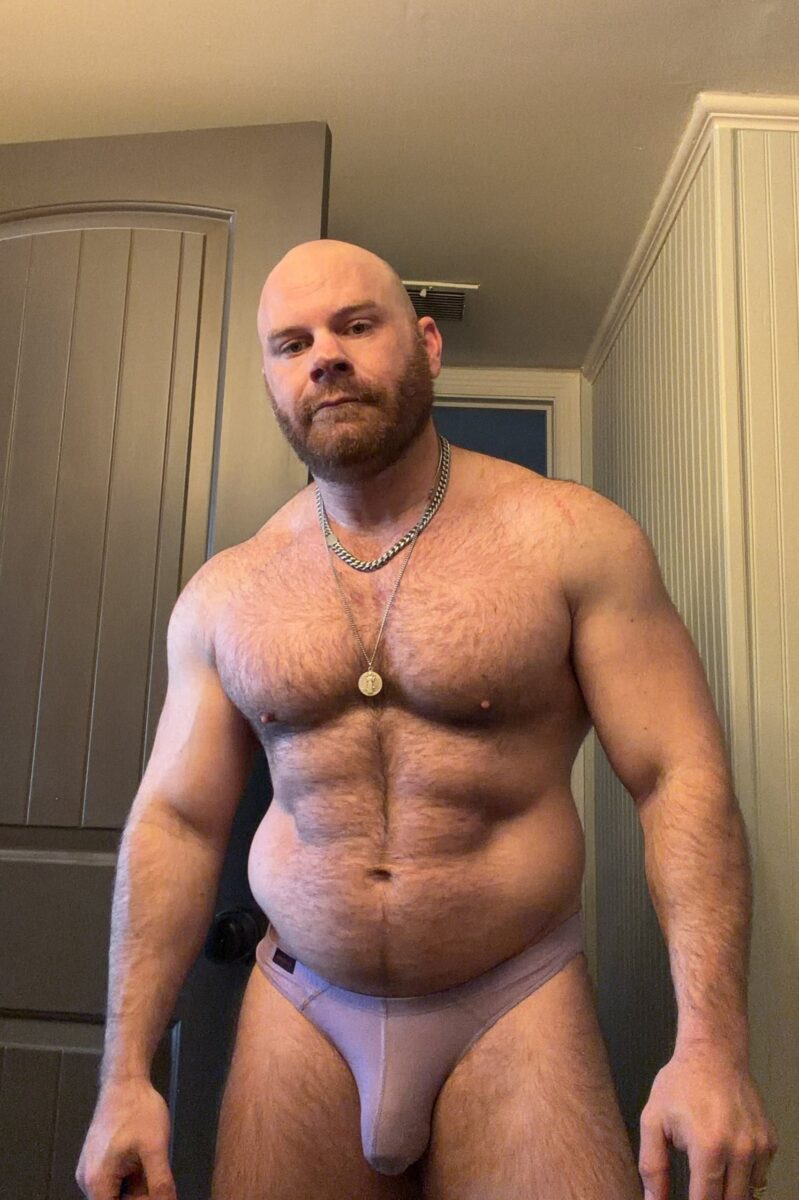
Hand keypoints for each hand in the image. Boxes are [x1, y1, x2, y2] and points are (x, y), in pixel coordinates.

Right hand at [75, 1077, 176, 1199]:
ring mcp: (90, 1169)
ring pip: (115, 1192)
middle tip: (159, 1180)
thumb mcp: (156, 1149)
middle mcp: (87, 1181)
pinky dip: (130, 1178)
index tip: (156, 1194)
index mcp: (97, 1182)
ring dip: (136, 1188)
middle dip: (139, 1196)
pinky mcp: (96, 1159)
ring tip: (151, 1166)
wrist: (125, 1080)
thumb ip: (160, 1183)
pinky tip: (145, 1162)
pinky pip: (112, 1180)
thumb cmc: (139, 1111)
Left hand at [638, 1047, 777, 1199]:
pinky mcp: (769, 1142)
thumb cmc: (682, 1083)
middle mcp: (740, 1150)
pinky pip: (760, 1176)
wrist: (714, 1054)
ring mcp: (758, 1147)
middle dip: (712, 1199)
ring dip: (730, 1190)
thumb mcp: (653, 1120)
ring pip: (748, 1193)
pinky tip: (727, 1156)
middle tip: (698, 1185)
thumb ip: (652, 1166)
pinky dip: (744, 1175)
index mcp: (709, 1148)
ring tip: (711, 1169)